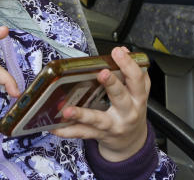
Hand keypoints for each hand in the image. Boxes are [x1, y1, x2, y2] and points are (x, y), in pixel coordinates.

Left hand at [50, 47, 148, 161]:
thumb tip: (124, 51)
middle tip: (102, 73)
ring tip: (67, 110)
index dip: (129, 65)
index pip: (137, 80)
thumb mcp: (138, 92)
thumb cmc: (132, 111)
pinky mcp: (99, 135)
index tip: (118, 53)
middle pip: (121, 97)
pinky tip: (55, 128)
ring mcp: (112, 126)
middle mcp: (127, 113)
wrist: (131, 141)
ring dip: (81, 114)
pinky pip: (82, 132)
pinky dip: (68, 131)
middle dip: (112, 84)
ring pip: (97, 119)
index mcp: (137, 98)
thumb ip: (132, 72)